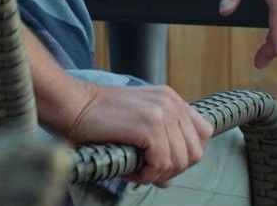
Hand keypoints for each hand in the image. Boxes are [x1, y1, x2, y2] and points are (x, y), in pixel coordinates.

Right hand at [65, 82, 212, 186]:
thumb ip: (159, 141)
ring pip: (180, 161)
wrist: (73, 105)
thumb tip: (168, 178)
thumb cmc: (98, 117)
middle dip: (174, 169)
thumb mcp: (137, 120)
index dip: (186, 155)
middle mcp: (171, 103)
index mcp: (171, 99)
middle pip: (195, 151)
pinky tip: (131, 169)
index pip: (203, 133)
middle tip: (149, 171)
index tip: (165, 163)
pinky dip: (147, 174)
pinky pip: (162, 164)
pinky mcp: (150, 125)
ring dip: (158, 174)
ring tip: (136, 169)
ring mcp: (162, 112)